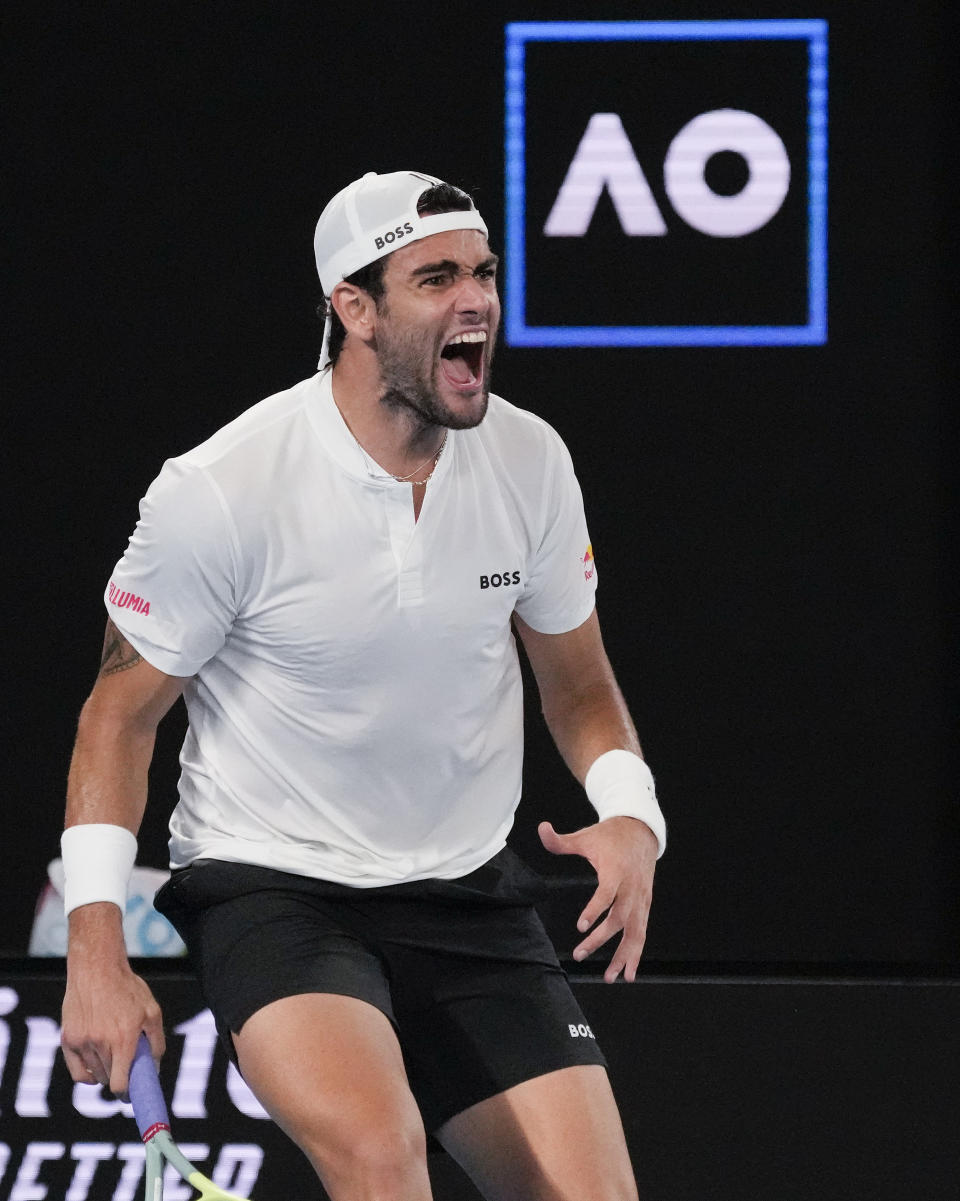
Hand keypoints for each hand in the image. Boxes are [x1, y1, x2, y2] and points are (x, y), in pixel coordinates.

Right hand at [61, 904, 164, 1095]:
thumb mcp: (152, 1011)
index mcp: (124, 1038)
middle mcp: (101, 1043)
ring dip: (105, 1073)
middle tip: (127, 1069)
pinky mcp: (68, 1040)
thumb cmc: (128, 989)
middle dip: (120, 1078)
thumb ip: (156, 1042)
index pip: (120, 1084)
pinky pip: (77, 1071)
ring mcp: (82, 1042)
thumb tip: (154, 1069)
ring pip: (94, 1075)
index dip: (126, 1093)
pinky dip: (87, 1075)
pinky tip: (96, 1068)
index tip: (131, 1094)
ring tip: (114, 1055)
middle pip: (109, 1079)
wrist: (97, 969)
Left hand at [538, 815, 657, 982]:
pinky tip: (628, 973)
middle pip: (619, 917)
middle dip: (601, 939)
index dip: (595, 909)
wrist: (642, 831)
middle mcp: (632, 887)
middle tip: (579, 954)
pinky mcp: (645, 905)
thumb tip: (541, 828)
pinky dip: (636, 953)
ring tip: (609, 977)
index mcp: (616, 869)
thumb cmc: (610, 835)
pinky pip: (642, 932)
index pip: (607, 892)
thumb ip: (561, 840)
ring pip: (635, 931)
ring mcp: (641, 898)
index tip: (580, 926)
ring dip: (623, 956)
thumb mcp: (585, 835)